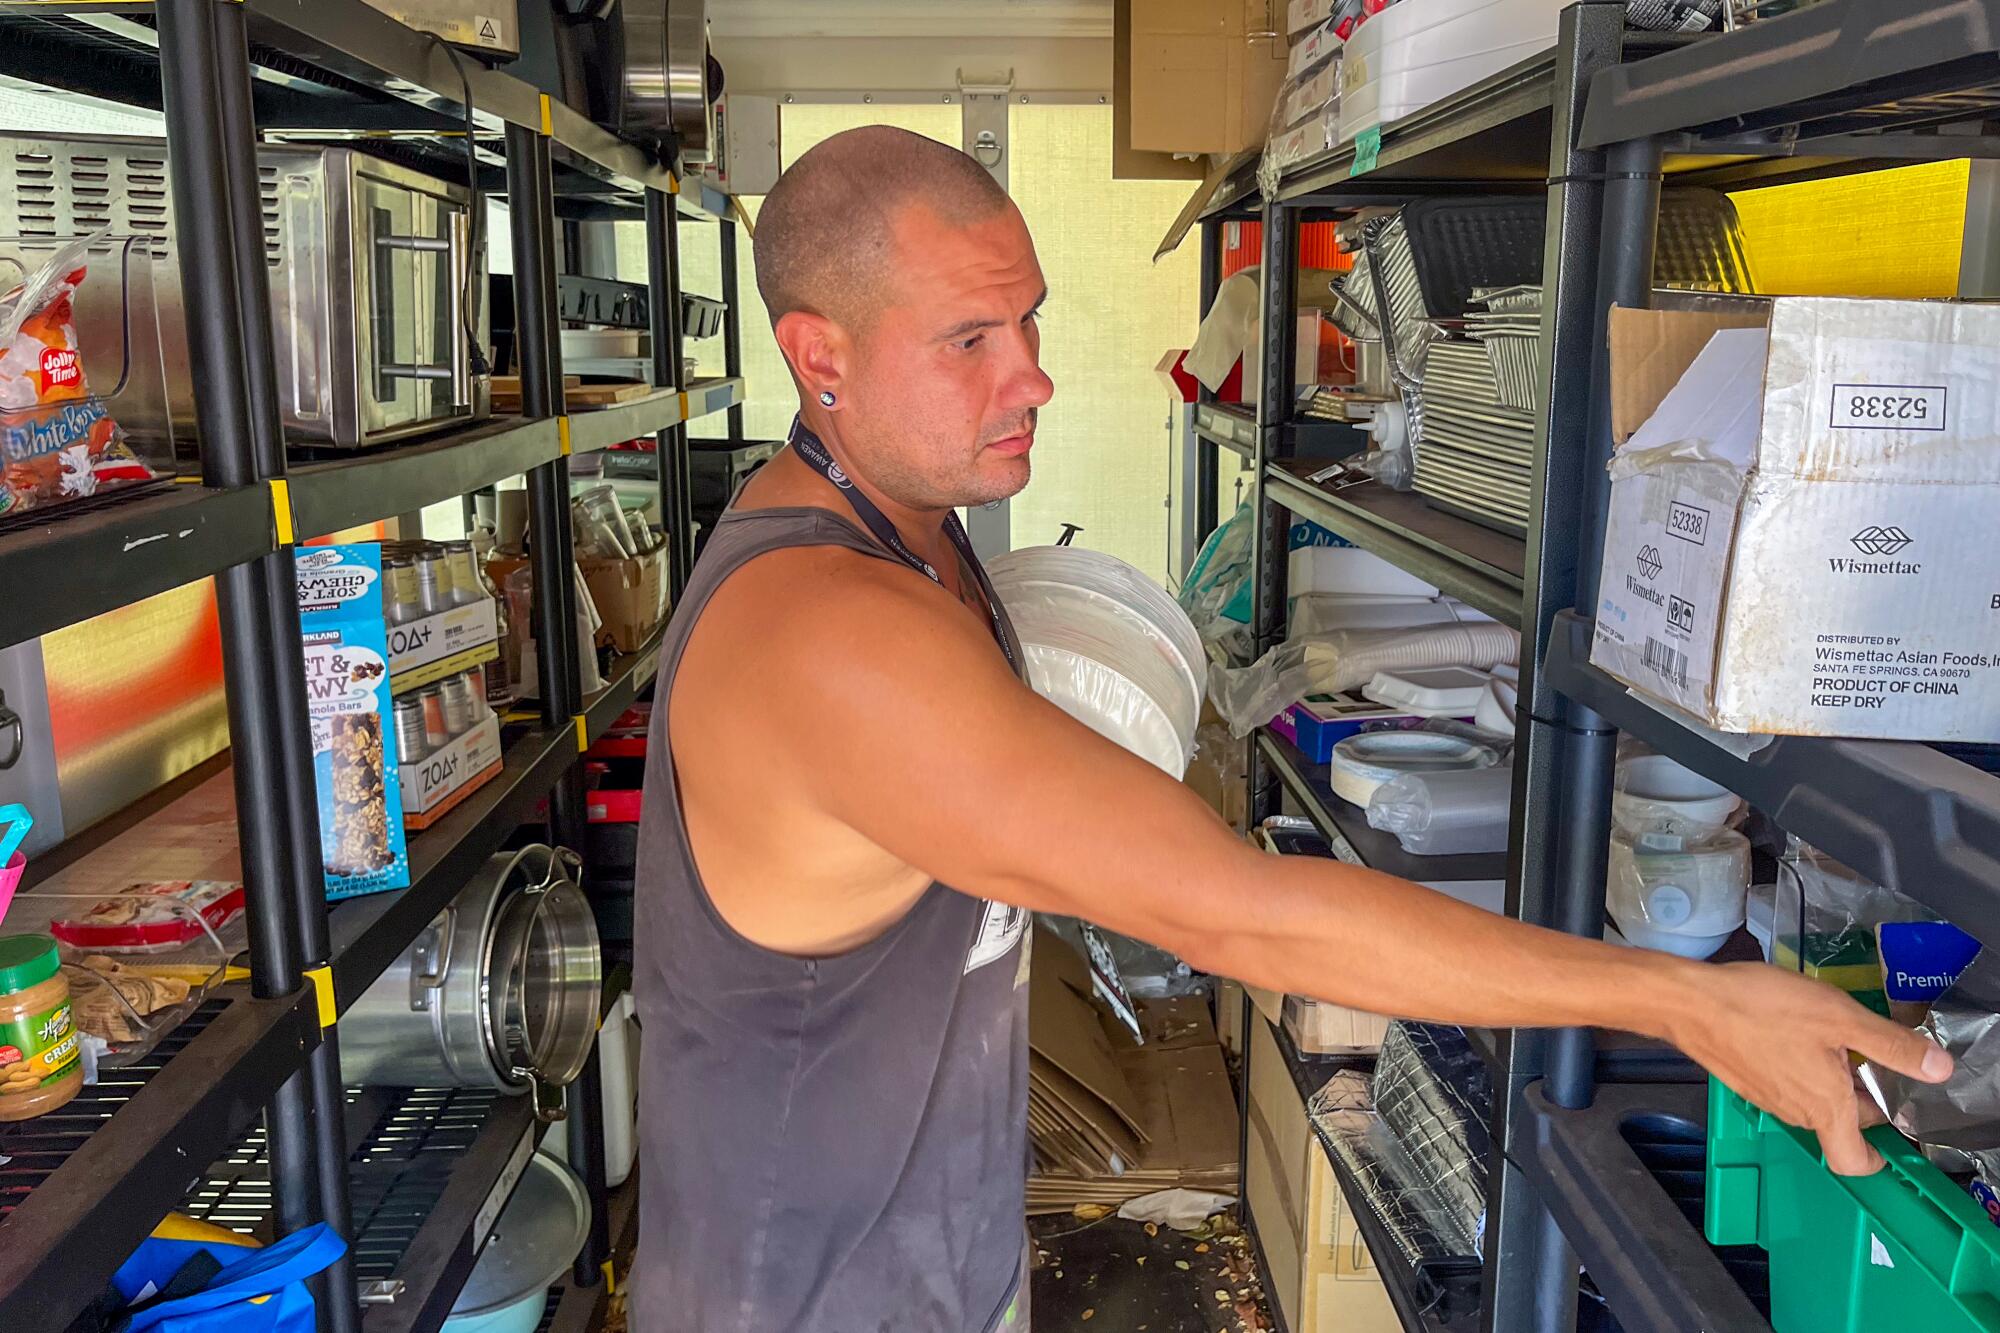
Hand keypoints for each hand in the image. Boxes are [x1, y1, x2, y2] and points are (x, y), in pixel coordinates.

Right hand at [1665, 961, 1953, 1174]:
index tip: (1890, 1128)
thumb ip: (1892, 1045)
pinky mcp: (1743, 1082)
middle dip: (1858, 1095)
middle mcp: (1796, 1112)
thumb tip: (1941, 1070)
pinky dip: (1797, 1068)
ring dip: (1827, 1079)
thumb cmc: (1764, 1009)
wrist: (1688, 1002)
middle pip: (1838, 1123)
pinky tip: (1787, 1030)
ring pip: (1811, 1102)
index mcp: (1825, 1107)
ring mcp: (1765, 1099)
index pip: (1855, 1161)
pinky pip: (1783, 1086)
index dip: (1878, 1157)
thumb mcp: (1840, 1017)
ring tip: (1825, 1034)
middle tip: (1863, 1051)